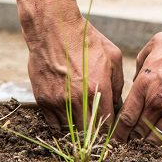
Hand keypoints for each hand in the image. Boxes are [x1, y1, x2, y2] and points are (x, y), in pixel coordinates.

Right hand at [26, 17, 123, 131]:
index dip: (110, 129)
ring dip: (77, 128)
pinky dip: (61, 123)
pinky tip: (67, 113)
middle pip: (88, 132)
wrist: (53, 28)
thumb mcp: (112, 57)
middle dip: (94, 132)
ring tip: (82, 119)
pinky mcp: (43, 100)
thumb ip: (118, 84)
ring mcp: (58, 101)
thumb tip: (117, 104)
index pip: (107, 123)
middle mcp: (77, 98)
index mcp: (98, 88)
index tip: (111, 130)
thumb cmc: (86, 40)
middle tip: (97, 128)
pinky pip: (53, 123)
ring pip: (70, 130)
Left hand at [115, 25, 161, 143]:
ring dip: (151, 143)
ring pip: (156, 139)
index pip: (126, 117)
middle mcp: (157, 102)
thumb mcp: (156, 43)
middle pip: (139, 131)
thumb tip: (135, 78)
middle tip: (132, 142)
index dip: (120, 131)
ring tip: (149, 143)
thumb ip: (140, 62)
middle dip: (133, 139)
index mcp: (145, 84)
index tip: (118, 137)